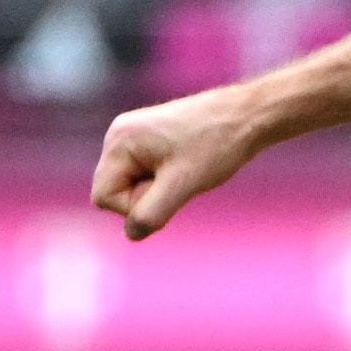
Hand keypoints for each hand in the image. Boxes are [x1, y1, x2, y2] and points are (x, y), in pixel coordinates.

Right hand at [91, 89, 266, 239]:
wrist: (246, 116)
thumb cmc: (216, 146)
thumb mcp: (182, 185)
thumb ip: (151, 213)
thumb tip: (132, 234)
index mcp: (118, 142)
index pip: (104, 197)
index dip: (135, 206)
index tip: (169, 190)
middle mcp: (118, 136)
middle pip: (114, 191)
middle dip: (145, 198)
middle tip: (180, 180)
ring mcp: (132, 136)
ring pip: (131, 185)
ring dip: (157, 190)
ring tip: (186, 171)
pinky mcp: (148, 140)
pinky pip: (144, 175)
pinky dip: (164, 181)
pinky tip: (186, 168)